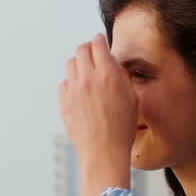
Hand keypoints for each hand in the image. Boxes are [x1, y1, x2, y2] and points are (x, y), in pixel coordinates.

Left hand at [58, 34, 136, 195]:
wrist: (104, 153)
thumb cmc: (123, 128)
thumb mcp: (132, 98)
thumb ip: (121, 76)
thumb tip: (113, 64)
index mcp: (107, 74)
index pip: (97, 43)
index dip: (100, 41)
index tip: (101, 43)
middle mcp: (88, 78)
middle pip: (81, 50)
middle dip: (88, 49)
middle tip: (93, 55)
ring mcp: (73, 90)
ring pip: (70, 64)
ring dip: (79, 64)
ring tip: (86, 73)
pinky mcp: (64, 103)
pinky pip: (64, 83)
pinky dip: (71, 83)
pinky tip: (80, 91)